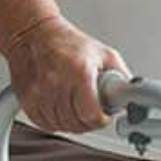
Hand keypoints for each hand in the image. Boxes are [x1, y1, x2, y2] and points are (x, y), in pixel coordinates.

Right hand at [4, 15, 129, 133]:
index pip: (90, 113)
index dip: (101, 119)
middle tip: (93, 111)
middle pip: (76, 123)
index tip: (104, 116)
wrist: (35, 34)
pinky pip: (45, 124)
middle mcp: (57, 83)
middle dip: (89, 121)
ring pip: (61, 126)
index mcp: (79, 71)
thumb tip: (133, 94)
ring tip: (78, 107)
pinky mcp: (27, 100)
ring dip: (73, 123)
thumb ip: (121, 75)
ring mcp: (39, 93)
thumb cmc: (68, 43)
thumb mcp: (103, 53)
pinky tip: (62, 109)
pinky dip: (56, 122)